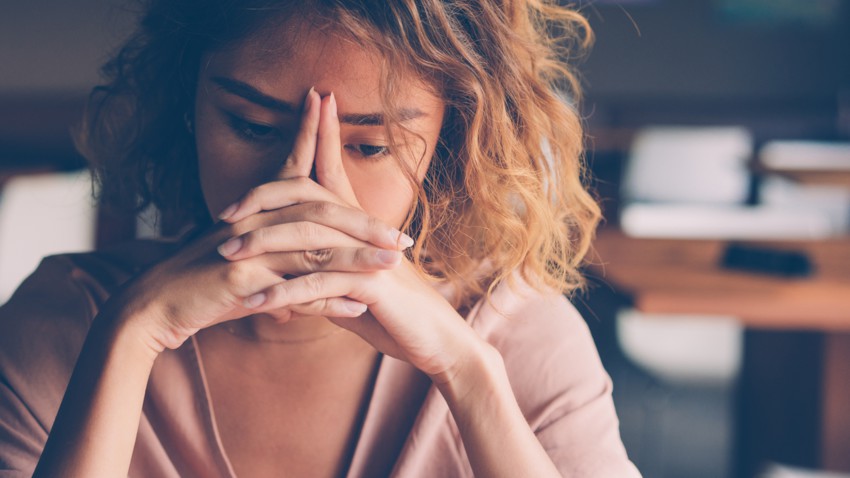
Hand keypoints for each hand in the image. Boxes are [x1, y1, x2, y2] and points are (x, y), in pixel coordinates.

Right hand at [116, 88, 409, 352]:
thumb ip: (283, 264)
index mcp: (254, 211)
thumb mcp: (244, 264)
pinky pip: (293, 288)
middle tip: (405, 238)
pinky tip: (357, 308)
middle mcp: (253, 222)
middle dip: (365, 224)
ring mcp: (247, 248)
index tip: (329, 103)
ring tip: (394, 266)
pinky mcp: (240, 278)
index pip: (291, 168)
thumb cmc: (201, 287)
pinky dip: (328, 300)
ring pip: (314, 247)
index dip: (311, 135)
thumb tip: (322, 279)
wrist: (153, 308)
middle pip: (319, 210)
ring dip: (358, 258)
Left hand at [218, 91, 486, 381]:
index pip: (332, 171)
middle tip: (223, 212)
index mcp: (358, 225)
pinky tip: (255, 302)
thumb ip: (320, 276)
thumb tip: (287, 278)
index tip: (308, 101)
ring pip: (308, 237)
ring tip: (226, 255)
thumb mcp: (350, 290)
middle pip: (309, 195)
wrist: (436, 340)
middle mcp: (363, 231)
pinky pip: (318, 284)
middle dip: (264, 197)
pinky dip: (284, 293)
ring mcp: (367, 255)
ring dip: (262, 245)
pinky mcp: (371, 285)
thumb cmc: (393, 313)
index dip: (320, 134)